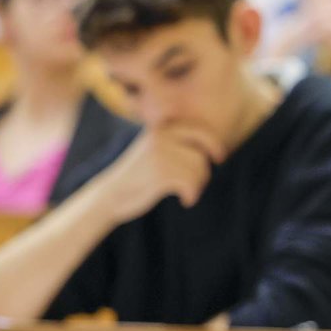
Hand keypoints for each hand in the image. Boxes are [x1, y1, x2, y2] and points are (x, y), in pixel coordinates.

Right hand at [96, 122, 222, 223]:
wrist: (110, 195)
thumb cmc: (138, 177)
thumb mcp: (155, 153)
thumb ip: (178, 145)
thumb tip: (216, 148)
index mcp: (160, 130)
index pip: (199, 131)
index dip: (214, 144)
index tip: (220, 158)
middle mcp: (159, 138)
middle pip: (201, 155)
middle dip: (202, 174)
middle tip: (192, 186)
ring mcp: (159, 155)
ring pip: (199, 170)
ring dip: (196, 186)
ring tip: (185, 193)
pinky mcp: (159, 174)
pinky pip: (190, 183)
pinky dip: (191, 195)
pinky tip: (185, 201)